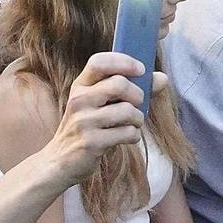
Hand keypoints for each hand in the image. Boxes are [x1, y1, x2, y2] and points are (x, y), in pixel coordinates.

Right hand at [45, 52, 155, 180]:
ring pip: (127, 110)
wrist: (59, 161)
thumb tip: (162, 78)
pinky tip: (126, 138)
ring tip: (131, 125)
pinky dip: (133, 136)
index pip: (99, 62)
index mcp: (80, 86)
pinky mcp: (91, 142)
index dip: (124, 62)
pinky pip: (127, 133)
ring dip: (137, 119)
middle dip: (138, 95)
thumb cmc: (87, 128)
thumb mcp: (100, 104)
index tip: (141, 70)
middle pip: (120, 84)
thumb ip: (130, 89)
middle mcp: (79, 100)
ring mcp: (83, 121)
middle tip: (136, 106)